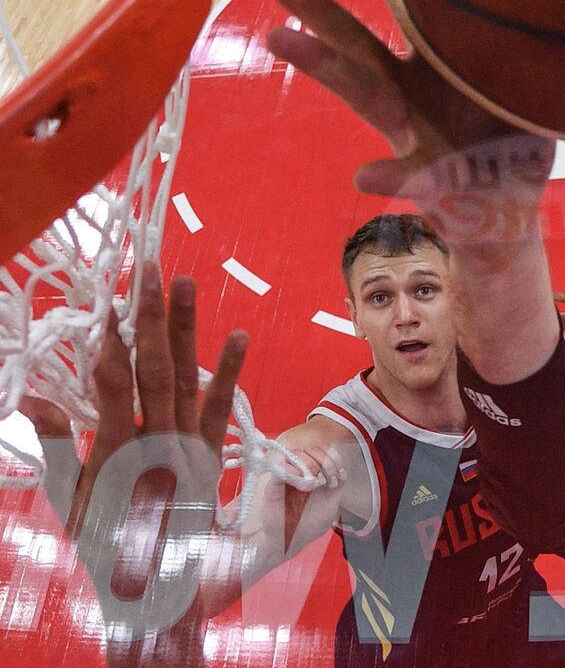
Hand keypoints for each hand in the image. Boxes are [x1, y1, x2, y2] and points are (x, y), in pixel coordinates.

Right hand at [20, 270, 244, 665]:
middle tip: (148, 267)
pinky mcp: (211, 453)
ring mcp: (190, 445)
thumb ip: (57, 450)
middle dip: (149, 315)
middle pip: (155, 367)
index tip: (108, 301)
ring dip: (186, 327)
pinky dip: (231, 370)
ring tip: (184, 282)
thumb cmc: (105, 543)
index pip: (114, 385)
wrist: (155, 587)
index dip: (111, 342)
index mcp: (120, 452)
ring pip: (187, 376)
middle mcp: (160, 441)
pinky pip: (223, 406)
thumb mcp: (71, 502)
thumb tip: (35, 401)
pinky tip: (239, 334)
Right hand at [250, 0, 553, 242]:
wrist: (506, 212)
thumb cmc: (510, 141)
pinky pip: (408, 177)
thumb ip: (516, 40)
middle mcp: (405, 92)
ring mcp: (410, 134)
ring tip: (281, 38)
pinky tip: (364, 178)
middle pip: (350, 37)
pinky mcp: (427, 181)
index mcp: (428, 62)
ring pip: (361, 93)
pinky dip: (388, 177)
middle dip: (308, 0)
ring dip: (322, 65)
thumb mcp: (517, 84)